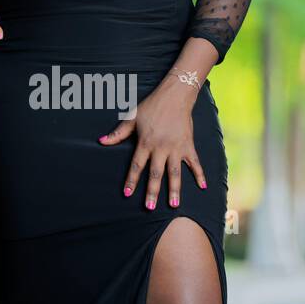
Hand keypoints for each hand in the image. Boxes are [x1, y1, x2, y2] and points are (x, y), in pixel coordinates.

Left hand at [98, 77, 206, 207]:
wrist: (175, 96)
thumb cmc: (152, 106)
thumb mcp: (132, 118)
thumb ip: (118, 133)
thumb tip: (101, 141)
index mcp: (146, 142)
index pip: (137, 165)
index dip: (132, 180)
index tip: (128, 194)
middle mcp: (161, 147)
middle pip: (156, 173)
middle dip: (153, 191)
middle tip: (150, 207)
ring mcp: (176, 147)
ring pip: (175, 172)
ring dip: (175, 189)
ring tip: (174, 205)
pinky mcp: (188, 145)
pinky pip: (195, 163)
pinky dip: (200, 174)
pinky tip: (203, 187)